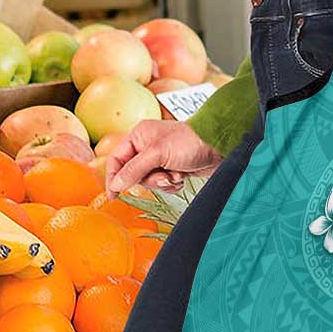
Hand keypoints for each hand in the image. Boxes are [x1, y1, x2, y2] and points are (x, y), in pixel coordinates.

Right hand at [105, 120, 222, 196]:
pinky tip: (182, 177)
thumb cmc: (189, 142)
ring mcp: (160, 158)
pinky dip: (172, 184)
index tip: (113, 195)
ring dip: (163, 182)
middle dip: (149, 179)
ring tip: (176, 174)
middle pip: (133, 174)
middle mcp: (147, 146)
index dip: (113, 177)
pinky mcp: (172, 168)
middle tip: (163, 176)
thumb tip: (116, 184)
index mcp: (139, 136)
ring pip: (149, 181)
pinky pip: (163, 184)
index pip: (116, 159)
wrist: (218, 146)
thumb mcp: (157, 154)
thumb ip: (134, 169)